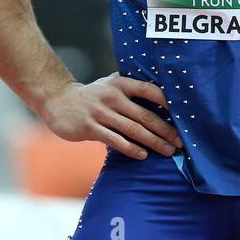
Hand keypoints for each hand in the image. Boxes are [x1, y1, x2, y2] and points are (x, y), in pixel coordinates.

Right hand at [41, 74, 183, 159]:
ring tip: (168, 151)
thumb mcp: (109, 83)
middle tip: (180, 141)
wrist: (58, 101)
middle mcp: (112, 97)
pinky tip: (143, 155)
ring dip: (153, 142)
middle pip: (144, 115)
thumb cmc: (92, 94)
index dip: (165, 99)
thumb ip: (130, 87)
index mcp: (119, 83)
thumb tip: (160, 94)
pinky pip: (115, 140)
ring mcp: (101, 113)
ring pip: (132, 129)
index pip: (147, 89)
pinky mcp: (90, 128)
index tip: (181, 112)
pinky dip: (130, 148)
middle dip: (165, 129)